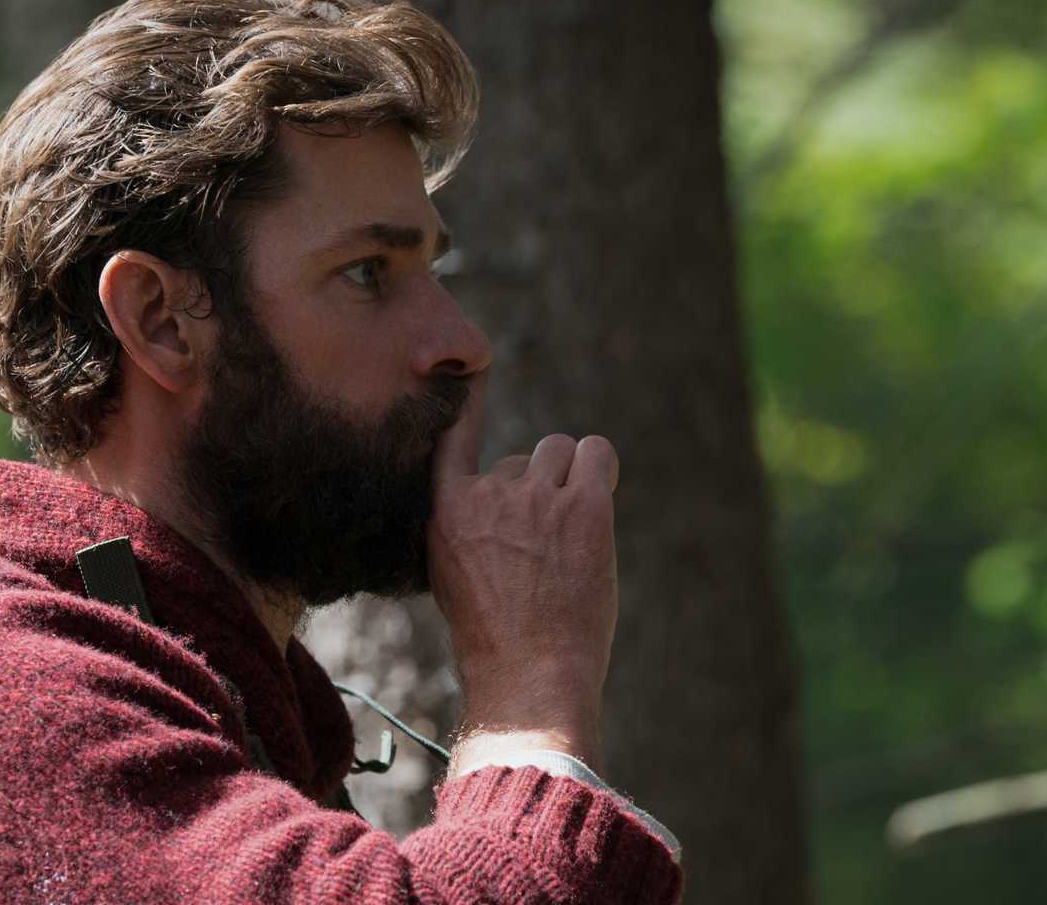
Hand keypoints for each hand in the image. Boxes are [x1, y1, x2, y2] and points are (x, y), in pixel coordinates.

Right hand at [427, 369, 620, 769]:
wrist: (530, 673)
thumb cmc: (493, 636)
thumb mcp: (450, 573)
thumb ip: (464, 524)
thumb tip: (498, 486)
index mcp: (445, 510)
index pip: (452, 434)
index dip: (467, 400)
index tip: (468, 372)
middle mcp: (488, 494)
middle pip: (520, 458)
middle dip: (535, 489)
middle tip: (544, 540)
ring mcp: (538, 498)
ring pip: (559, 450)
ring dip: (569, 477)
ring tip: (573, 522)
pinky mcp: (586, 507)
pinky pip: (598, 453)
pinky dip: (600, 465)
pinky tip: (600, 485)